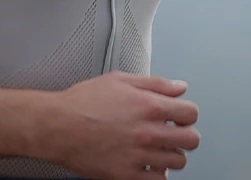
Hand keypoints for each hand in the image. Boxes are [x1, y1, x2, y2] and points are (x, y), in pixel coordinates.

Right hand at [41, 71, 199, 179]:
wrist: (59, 126)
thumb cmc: (84, 101)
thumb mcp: (120, 80)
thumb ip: (155, 83)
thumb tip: (179, 88)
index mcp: (149, 105)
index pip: (190, 113)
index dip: (186, 113)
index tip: (179, 115)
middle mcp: (149, 132)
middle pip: (191, 140)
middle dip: (184, 134)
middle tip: (171, 132)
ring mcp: (141, 156)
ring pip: (179, 162)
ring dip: (171, 154)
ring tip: (156, 147)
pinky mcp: (129, 176)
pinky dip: (157, 173)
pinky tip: (146, 162)